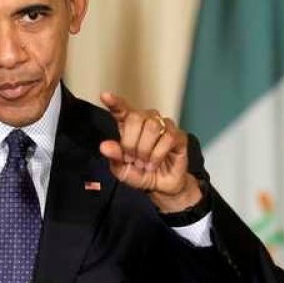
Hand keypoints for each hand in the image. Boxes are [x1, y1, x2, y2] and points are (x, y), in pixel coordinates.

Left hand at [98, 92, 201, 211]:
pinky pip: (167, 138)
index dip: (114, 102)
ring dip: (145, 150)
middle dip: (131, 143)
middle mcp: (147, 121)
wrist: (161, 186)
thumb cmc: (141, 173)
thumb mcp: (122, 170)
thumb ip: (114, 157)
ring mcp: (164, 126)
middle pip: (136, 117)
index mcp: (129, 126)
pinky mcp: (179, 136)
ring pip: (152, 127)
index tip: (105, 96)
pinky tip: (154, 163)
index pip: (121, 109)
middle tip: (132, 158)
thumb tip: (104, 146)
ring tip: (144, 162)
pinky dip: (157, 155)